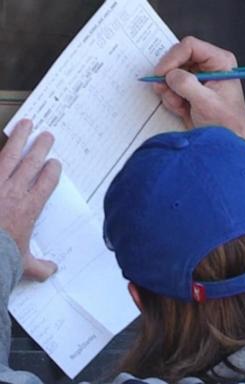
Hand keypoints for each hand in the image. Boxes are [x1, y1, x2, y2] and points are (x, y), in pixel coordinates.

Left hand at [0, 119, 60, 281]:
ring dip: (20, 138)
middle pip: (32, 162)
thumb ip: (40, 267)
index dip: (52, 169)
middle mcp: (14, 192)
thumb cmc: (1, 256)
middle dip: (41, 147)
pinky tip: (0, 140)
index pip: (46, 181)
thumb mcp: (23, 264)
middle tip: (47, 135)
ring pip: (11, 155)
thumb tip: (52, 271)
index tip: (54, 163)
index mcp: (29, 207)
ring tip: (26, 125)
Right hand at [154, 36, 244, 153]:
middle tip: (168, 91)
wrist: (226, 142)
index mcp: (220, 62)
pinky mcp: (189, 91)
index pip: (190, 47)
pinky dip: (172, 100)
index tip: (162, 73)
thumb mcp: (207, 103)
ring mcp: (197, 79)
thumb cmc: (227, 124)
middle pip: (177, 60)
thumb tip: (170, 75)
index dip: (173, 58)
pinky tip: (183, 109)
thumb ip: (187, 85)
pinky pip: (171, 89)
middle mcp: (209, 67)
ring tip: (182, 105)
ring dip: (171, 92)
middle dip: (170, 78)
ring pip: (171, 75)